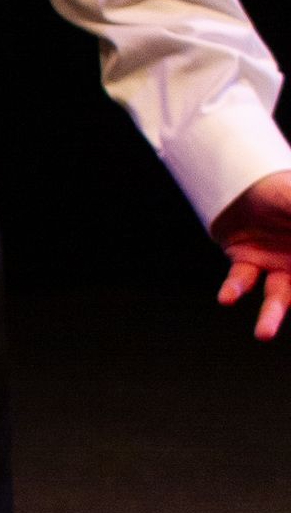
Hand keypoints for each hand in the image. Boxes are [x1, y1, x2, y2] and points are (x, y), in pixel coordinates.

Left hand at [210, 168, 290, 340]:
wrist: (248, 178)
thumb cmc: (284, 190)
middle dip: (284, 312)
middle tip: (273, 332)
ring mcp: (276, 267)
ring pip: (277, 298)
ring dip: (271, 316)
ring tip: (264, 334)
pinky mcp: (246, 264)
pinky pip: (241, 281)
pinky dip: (234, 290)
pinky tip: (227, 299)